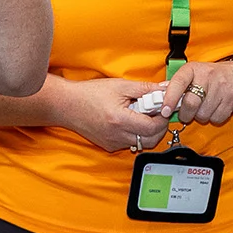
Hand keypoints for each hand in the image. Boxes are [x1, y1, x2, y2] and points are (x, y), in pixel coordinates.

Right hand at [55, 77, 170, 152]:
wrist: (67, 105)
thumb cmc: (90, 93)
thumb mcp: (121, 86)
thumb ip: (145, 89)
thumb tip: (165, 89)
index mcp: (120, 120)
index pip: (153, 128)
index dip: (163, 118)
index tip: (164, 108)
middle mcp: (117, 136)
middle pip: (151, 140)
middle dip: (159, 127)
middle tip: (157, 112)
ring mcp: (112, 143)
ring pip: (141, 143)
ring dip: (147, 131)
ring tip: (142, 115)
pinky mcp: (109, 146)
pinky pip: (129, 144)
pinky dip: (135, 134)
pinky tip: (130, 120)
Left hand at [161, 59, 232, 126]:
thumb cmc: (213, 76)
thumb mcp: (194, 73)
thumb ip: (177, 84)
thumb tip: (159, 95)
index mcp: (193, 69)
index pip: (178, 83)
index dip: (169, 98)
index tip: (164, 111)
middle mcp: (207, 76)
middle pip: (191, 104)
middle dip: (186, 114)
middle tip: (187, 114)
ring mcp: (221, 88)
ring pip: (203, 114)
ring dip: (201, 116)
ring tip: (205, 107)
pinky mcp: (232, 99)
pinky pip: (217, 118)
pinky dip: (214, 118)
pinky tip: (216, 109)